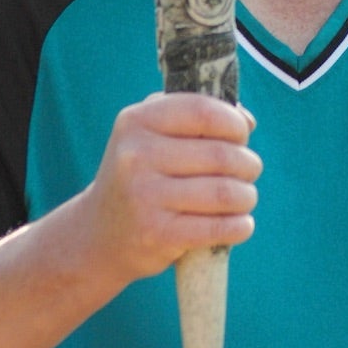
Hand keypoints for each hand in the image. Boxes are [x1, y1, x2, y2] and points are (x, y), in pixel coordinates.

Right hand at [78, 93, 261, 286]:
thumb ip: (196, 117)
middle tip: (249, 171)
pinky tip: (242, 223)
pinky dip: (240, 226)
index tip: (242, 135)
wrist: (98, 234)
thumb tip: (247, 121)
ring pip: (224, 192)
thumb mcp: (152, 134)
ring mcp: (144, 196)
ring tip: (245, 197)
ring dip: (246, 196)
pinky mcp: (157, 234)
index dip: (234, 123)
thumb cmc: (141, 175)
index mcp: (137, 121)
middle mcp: (136, 156)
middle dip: (247, 163)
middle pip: (221, 154)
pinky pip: (217, 228)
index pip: (203, 112)